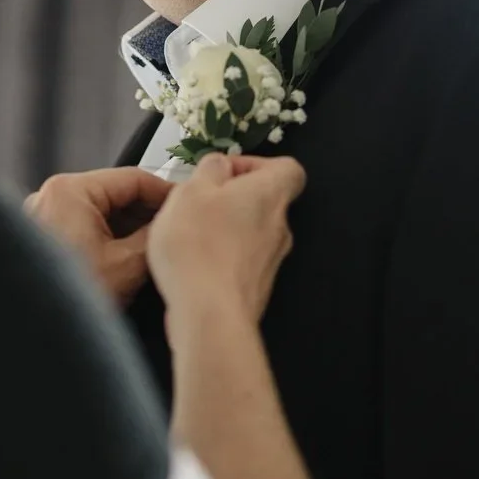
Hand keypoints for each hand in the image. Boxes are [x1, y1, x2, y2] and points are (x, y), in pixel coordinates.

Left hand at [25, 168, 173, 303]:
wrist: (34, 334)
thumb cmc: (66, 300)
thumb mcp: (127, 264)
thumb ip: (155, 235)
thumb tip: (172, 224)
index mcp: (69, 191)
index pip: (134, 178)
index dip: (167, 193)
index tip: (187, 205)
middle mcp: (52, 197)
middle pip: (116, 194)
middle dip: (148, 214)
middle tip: (176, 230)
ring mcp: (45, 218)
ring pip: (102, 214)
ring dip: (130, 229)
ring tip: (157, 248)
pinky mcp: (44, 239)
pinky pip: (86, 229)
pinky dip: (110, 240)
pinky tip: (130, 259)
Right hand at [147, 154, 306, 334]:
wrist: (209, 314)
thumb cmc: (198, 245)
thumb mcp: (191, 190)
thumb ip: (210, 170)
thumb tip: (221, 166)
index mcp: (270, 195)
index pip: (289, 169)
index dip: (257, 165)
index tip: (225, 173)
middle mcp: (279, 227)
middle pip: (264, 202)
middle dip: (232, 199)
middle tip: (198, 204)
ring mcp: (271, 262)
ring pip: (252, 233)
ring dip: (225, 229)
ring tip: (189, 235)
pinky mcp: (257, 288)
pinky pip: (242, 262)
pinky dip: (222, 257)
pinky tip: (193, 264)